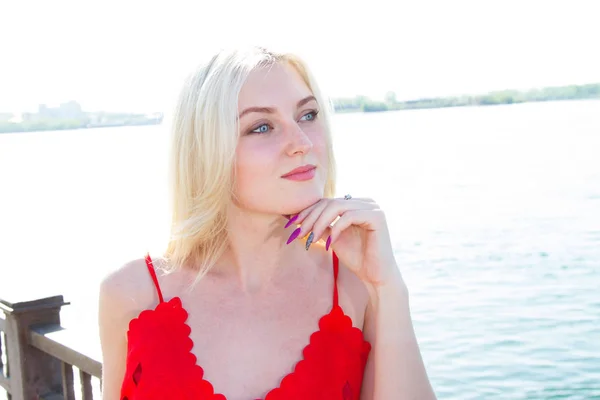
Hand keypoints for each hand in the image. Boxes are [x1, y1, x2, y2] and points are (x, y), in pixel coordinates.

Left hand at [285, 197, 401, 286]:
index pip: (326, 202)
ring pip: (337, 206)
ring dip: (320, 222)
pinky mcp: (377, 216)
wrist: (375, 275)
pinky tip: (330, 242)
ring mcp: (372, 207)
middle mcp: (365, 201)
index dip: (307, 212)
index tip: (292, 224)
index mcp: (355, 203)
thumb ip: (320, 226)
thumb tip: (294, 217)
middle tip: (298, 233)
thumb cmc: (356, 257)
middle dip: (311, 218)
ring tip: (311, 238)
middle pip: (329, 202)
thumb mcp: (332, 237)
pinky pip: (349, 216)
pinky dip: (336, 228)